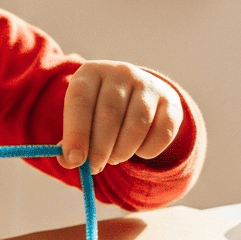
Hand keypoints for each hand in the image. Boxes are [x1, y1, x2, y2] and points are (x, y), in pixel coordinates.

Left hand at [57, 61, 182, 172]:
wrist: (136, 96)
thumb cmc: (99, 112)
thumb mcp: (81, 119)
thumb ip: (71, 142)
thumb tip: (70, 161)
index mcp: (90, 73)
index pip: (80, 100)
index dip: (76, 132)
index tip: (75, 159)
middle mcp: (120, 72)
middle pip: (109, 114)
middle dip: (100, 148)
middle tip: (95, 167)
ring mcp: (148, 84)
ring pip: (137, 124)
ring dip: (123, 150)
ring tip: (115, 158)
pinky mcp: (170, 101)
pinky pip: (162, 133)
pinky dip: (148, 150)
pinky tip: (138, 150)